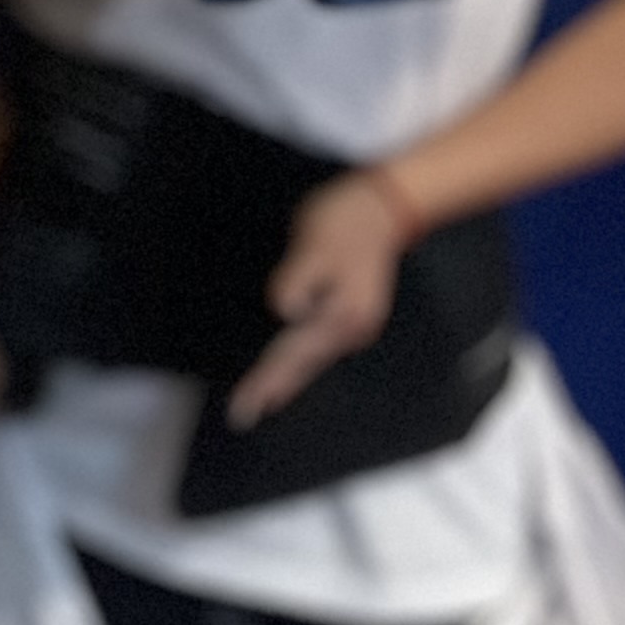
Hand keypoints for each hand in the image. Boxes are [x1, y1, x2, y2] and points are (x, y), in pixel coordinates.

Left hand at [227, 169, 412, 429]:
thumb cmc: (345, 220)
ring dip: (285, 379)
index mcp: (343, 312)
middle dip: (271, 388)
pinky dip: (299, 362)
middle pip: (303, 363)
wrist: (384, 208)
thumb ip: (298, 277)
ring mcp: (355, 323)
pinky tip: (289, 371)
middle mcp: (352, 327)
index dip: (266, 379)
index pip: (294, 353)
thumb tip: (286, 310)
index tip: (246, 404)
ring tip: (260, 401)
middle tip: (241, 415)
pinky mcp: (351, 315)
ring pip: (312, 359)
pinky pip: (319, 347)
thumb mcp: (315, 242)